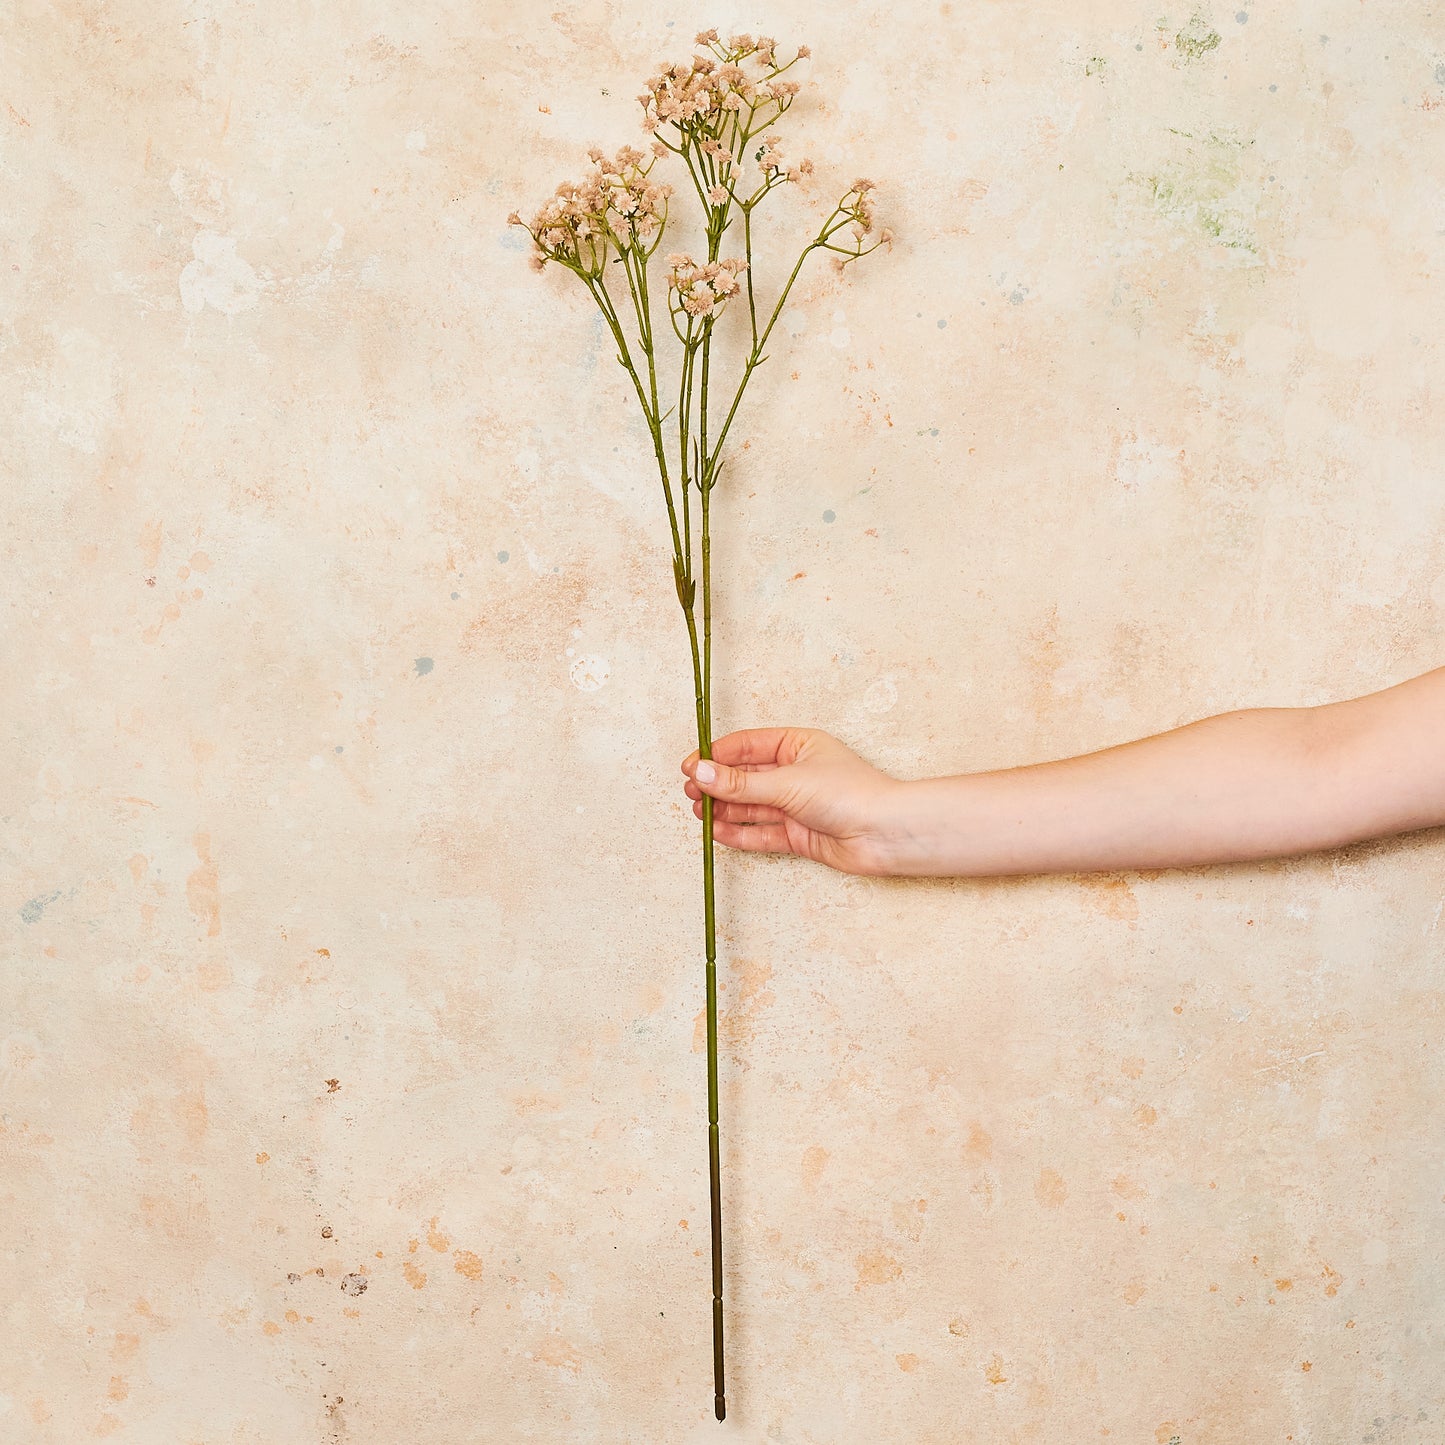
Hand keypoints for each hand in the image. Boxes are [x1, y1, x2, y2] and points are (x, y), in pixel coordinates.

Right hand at [679, 727, 909, 875]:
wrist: (886, 834)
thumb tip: (701, 773)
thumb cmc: (850, 794)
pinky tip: (718, 832)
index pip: (747, 745)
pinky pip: (761, 832)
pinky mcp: (798, 834)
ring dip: (724, 809)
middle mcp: (795, 773)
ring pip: (750, 806)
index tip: (690, 766)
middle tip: (690, 792)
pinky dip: (739, 832)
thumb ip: (741, 783)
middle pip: (745, 776)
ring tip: (699, 814)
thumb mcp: (787, 782)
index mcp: (797, 745)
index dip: (716, 756)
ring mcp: (796, 805)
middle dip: (716, 785)